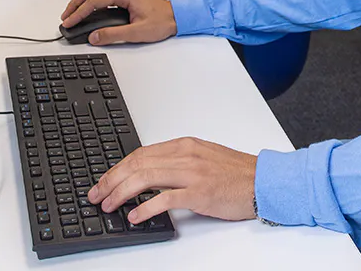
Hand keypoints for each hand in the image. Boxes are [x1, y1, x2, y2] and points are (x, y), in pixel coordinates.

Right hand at [61, 0, 176, 43]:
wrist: (176, 17)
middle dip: (75, 3)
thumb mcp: (137, 32)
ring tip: (72, 14)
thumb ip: (113, 35)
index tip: (69, 22)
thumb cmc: (161, 21)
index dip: (79, 13)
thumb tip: (94, 37)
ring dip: (81, 0)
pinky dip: (90, 1)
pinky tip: (86, 12)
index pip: (94, 1)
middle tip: (66, 17)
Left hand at [89, 138, 256, 223]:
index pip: (140, 153)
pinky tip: (135, 216)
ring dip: (122, 193)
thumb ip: (177, 163)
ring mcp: (193, 173)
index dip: (117, 168)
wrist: (263, 180)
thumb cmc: (235, 173)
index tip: (103, 181)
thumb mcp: (203, 158)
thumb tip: (147, 177)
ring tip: (109, 205)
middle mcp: (186, 155)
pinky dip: (145, 207)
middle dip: (111, 180)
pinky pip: (166, 199)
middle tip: (96, 195)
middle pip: (138, 164)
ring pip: (146, 177)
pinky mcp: (200, 192)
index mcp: (184, 145)